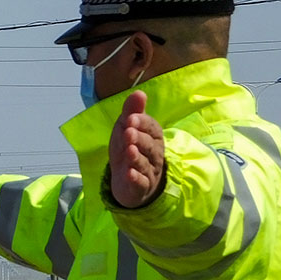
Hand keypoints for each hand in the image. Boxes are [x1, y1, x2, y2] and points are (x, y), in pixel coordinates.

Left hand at [109, 91, 164, 207]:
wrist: (130, 181)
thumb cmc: (129, 150)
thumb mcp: (127, 130)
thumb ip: (132, 112)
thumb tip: (138, 92)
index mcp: (152, 138)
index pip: (152, 128)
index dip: (142, 123)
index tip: (130, 117)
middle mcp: (154, 154)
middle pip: (149, 146)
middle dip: (139, 138)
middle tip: (128, 132)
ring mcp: (148, 171)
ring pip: (145, 163)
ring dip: (136, 157)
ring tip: (129, 150)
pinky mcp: (140, 187)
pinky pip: (140, 183)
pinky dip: (135, 178)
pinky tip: (129, 174)